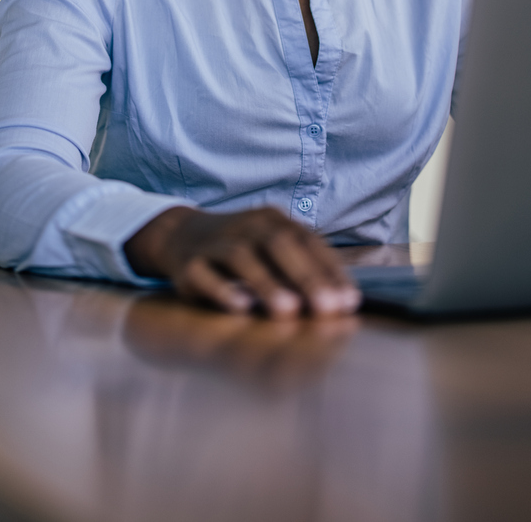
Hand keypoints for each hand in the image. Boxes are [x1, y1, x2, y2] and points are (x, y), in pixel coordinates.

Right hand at [124, 206, 360, 317]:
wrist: (181, 236)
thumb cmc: (241, 249)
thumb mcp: (271, 248)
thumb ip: (302, 269)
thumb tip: (344, 302)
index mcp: (272, 220)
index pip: (306, 240)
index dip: (329, 270)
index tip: (349, 301)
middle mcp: (245, 226)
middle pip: (278, 244)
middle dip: (306, 276)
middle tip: (327, 308)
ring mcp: (215, 243)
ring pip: (241, 257)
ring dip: (267, 283)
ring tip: (288, 311)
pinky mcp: (189, 265)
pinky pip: (204, 275)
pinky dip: (223, 290)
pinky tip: (242, 307)